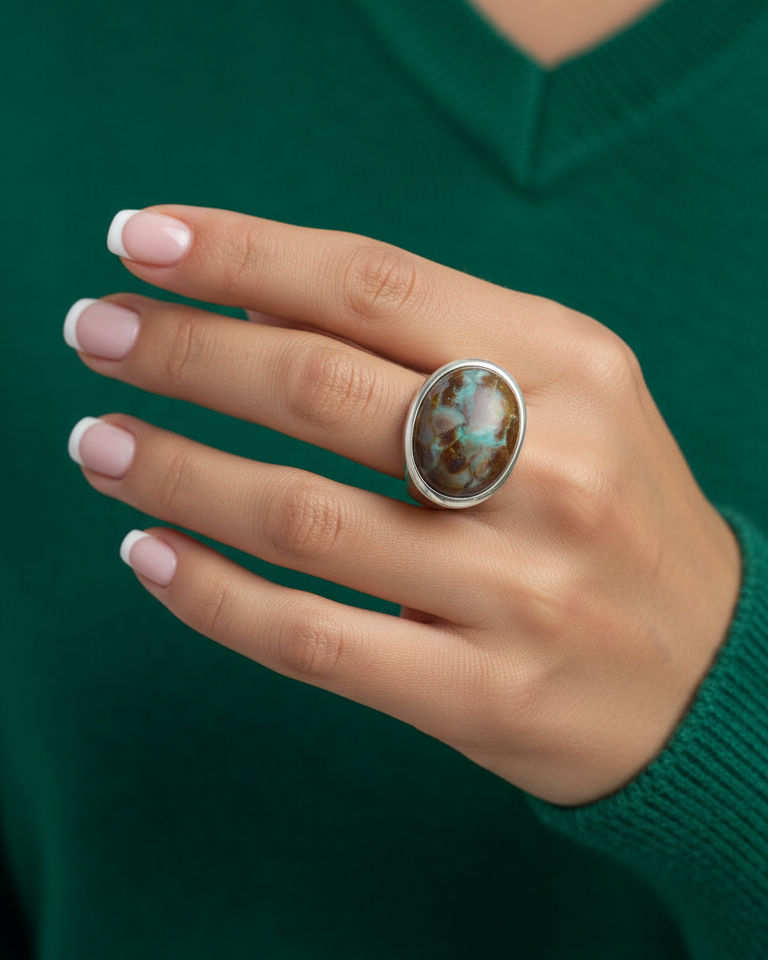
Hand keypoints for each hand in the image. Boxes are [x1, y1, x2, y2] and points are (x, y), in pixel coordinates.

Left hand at [67, 205, 741, 805]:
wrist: (708, 670)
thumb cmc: (611, 511)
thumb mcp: (560, 393)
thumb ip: (429, 341)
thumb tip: (253, 300)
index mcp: (570, 366)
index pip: (372, 284)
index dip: (243, 254)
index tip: (143, 241)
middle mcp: (552, 466)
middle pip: (319, 386)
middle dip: (183, 352)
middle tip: (94, 333)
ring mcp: (521, 588)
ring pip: (299, 514)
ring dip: (175, 469)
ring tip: (99, 442)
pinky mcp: (484, 693)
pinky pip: (313, 637)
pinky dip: (212, 594)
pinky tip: (151, 554)